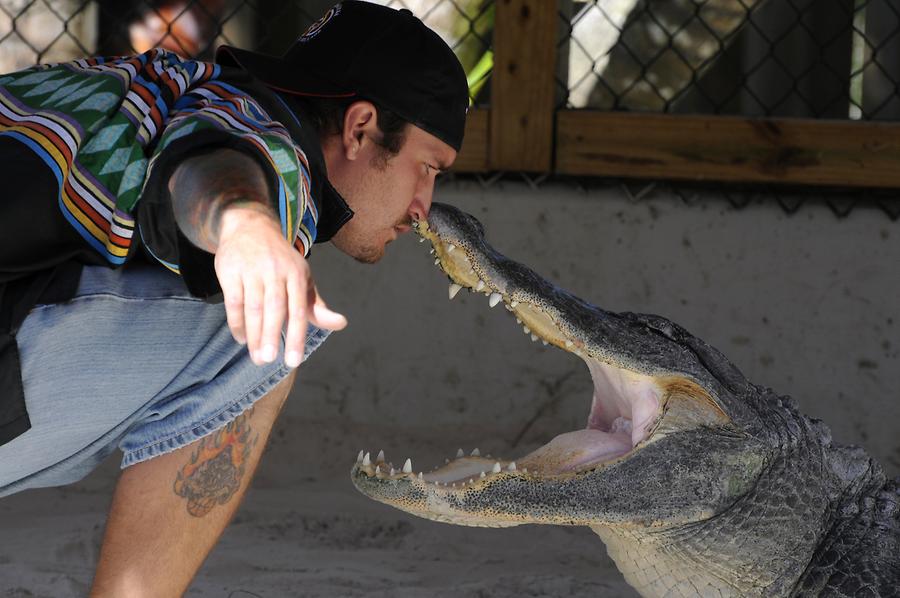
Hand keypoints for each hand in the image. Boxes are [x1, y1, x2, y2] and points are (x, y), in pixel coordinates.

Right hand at [214, 205, 346, 366]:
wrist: (251, 227)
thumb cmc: (281, 261)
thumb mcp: (303, 279)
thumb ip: (317, 306)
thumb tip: (341, 324)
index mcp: (297, 274)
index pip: (299, 310)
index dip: (296, 336)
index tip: (294, 361)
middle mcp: (275, 270)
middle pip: (275, 309)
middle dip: (271, 336)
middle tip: (268, 361)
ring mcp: (252, 269)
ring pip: (253, 307)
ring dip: (253, 334)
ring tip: (256, 357)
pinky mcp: (230, 270)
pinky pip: (233, 301)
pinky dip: (236, 322)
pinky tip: (241, 339)